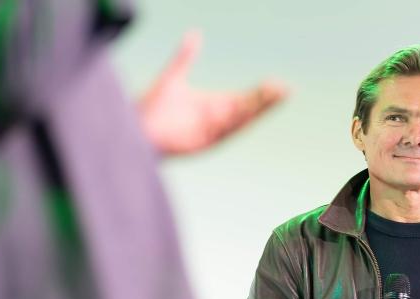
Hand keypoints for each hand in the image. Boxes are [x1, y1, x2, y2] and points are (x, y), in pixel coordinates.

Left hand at [138, 30, 287, 155]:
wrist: (135, 128)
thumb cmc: (151, 107)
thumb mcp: (173, 76)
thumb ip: (185, 56)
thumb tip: (195, 34)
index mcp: (214, 105)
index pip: (245, 98)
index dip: (261, 92)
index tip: (277, 84)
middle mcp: (216, 119)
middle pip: (248, 110)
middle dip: (265, 101)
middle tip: (284, 90)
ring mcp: (210, 132)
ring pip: (239, 122)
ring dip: (255, 112)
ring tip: (271, 100)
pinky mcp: (201, 143)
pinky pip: (222, 132)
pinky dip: (234, 123)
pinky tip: (245, 113)